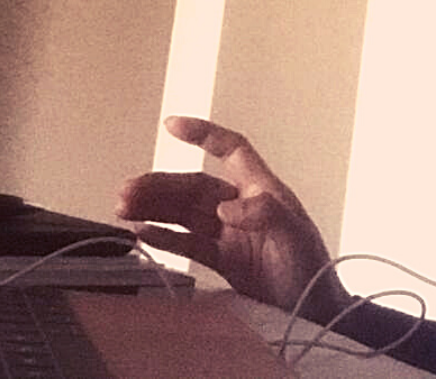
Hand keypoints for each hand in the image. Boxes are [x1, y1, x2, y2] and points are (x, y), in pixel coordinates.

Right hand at [116, 116, 351, 322]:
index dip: (204, 134)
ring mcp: (230, 234)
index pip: (231, 150)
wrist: (313, 311)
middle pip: (195, 186)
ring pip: (184, 213)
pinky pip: (187, 243)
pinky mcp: (223, 261)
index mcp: (261, 189)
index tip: (172, 125)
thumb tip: (226, 207)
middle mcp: (242, 206)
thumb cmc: (311, 268)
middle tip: (126, 190)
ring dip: (154, 208)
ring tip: (122, 208)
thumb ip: (264, 214)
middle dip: (161, 185)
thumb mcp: (294, 235)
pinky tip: (141, 232)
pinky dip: (163, 236)